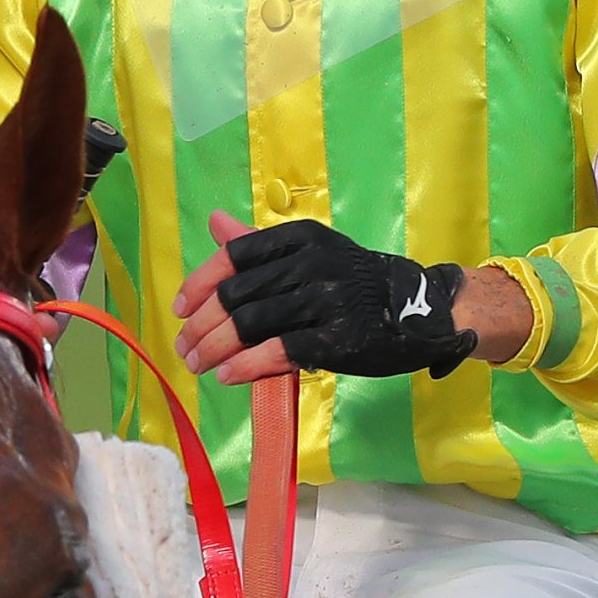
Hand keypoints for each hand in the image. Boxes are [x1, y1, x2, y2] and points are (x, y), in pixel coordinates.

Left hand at [175, 213, 477, 379]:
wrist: (417, 309)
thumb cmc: (354, 282)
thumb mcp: (313, 251)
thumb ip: (260, 244)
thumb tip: (214, 222)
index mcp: (301, 237)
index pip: (235, 256)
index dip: (200, 283)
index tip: (181, 308)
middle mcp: (311, 263)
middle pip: (236, 295)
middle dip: (201, 325)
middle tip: (185, 347)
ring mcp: (324, 300)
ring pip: (250, 325)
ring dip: (215, 349)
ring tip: (199, 365)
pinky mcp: (336, 338)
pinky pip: (277, 352)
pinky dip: (245, 366)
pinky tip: (228, 376)